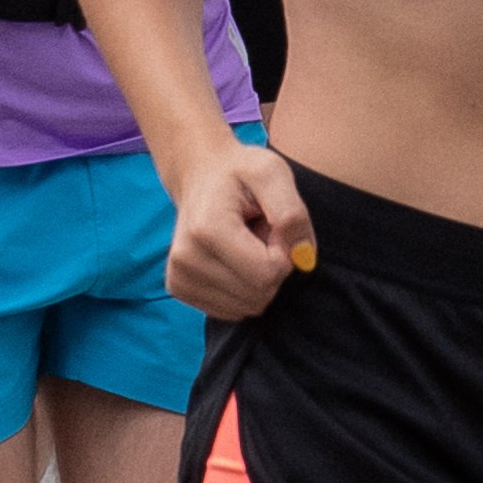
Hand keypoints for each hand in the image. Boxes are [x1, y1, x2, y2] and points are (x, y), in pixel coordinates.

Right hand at [166, 138, 316, 318]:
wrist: (200, 174)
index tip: (273, 226)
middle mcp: (185, 259)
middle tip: (260, 233)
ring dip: (258, 277)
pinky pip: (232, 310)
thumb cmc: (240, 173)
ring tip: (246, 242)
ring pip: (248, 307)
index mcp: (207, 229)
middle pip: (259, 295)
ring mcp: (179, 277)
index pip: (267, 274)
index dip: (284, 253)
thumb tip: (303, 258)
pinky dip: (243, 287)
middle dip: (272, 267)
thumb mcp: (273, 173)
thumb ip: (292, 212)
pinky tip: (233, 257)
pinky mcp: (179, 288)